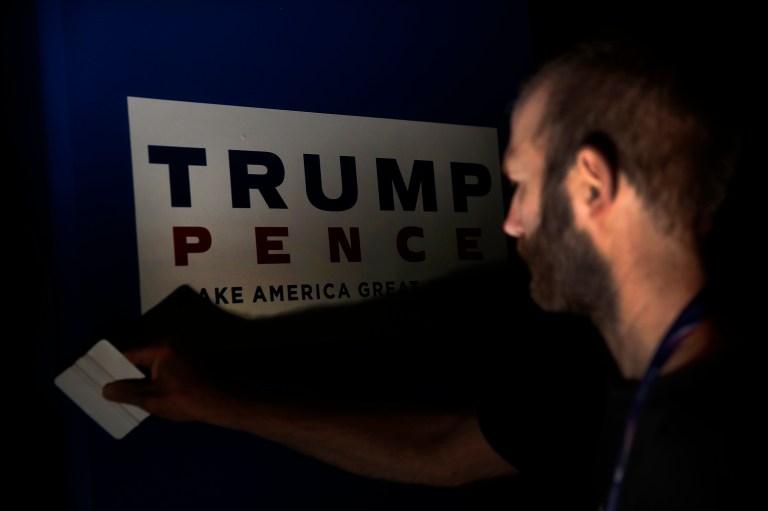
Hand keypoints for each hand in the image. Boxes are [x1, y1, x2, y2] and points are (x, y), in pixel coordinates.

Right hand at [102, 341, 228, 422]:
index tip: (99, 378)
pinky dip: (151, 376)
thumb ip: (126, 393)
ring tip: (122, 392)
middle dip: (125, 373)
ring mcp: (179, 349)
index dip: (112, 367)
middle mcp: (170, 343)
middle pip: (138, 357)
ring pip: (149, 362)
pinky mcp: (184, 357)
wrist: (219, 403)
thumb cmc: (186, 401)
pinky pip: (161, 364)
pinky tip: (142, 390)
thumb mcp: (152, 400)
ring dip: (139, 376)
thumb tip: (106, 389)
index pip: (127, 355)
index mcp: (161, 348)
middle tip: (108, 387)